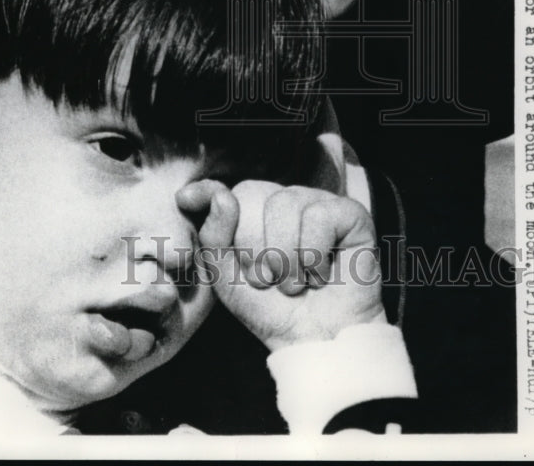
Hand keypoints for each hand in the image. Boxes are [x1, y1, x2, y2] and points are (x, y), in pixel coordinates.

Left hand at [177, 179, 385, 352]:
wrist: (316, 342)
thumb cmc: (272, 310)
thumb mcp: (228, 279)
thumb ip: (215, 237)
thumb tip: (221, 195)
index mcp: (252, 213)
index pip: (226, 191)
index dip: (207, 192)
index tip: (184, 199)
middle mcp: (283, 201)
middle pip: (251, 194)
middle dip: (252, 246)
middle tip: (266, 280)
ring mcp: (316, 203)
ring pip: (284, 203)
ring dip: (285, 258)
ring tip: (294, 283)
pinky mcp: (349, 213)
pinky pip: (319, 216)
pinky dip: (314, 255)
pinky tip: (320, 274)